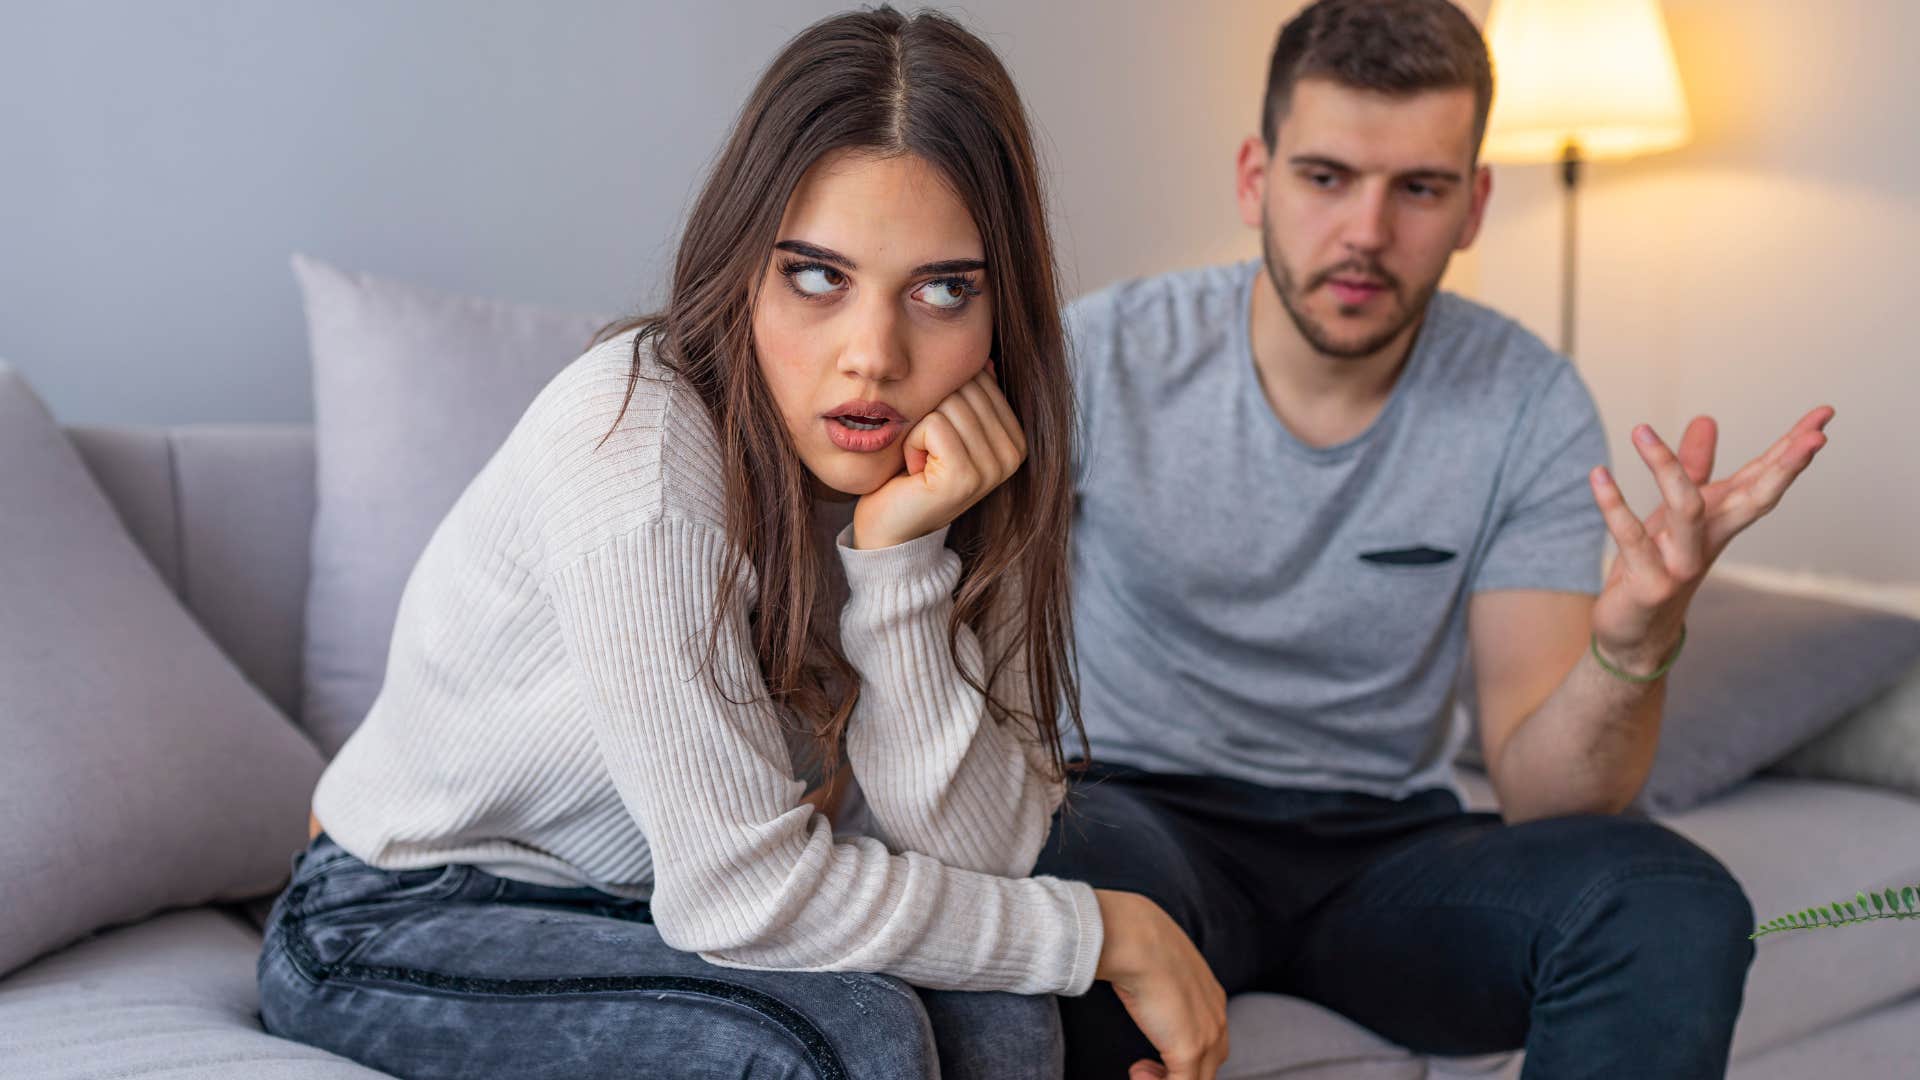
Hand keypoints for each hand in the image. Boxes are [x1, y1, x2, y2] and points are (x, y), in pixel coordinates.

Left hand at [851, 366, 1025, 549]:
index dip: (947, 399)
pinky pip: (933, 425)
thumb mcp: (948, 427)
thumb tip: (988, 359)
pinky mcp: (966, 477)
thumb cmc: (914, 471)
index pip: (980, 378)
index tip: (939, 440)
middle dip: (932, 412)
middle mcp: (1014, 454)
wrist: (891, 526)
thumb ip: (971, 396)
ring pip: (948, 403)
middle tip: (927, 451)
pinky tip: (915, 471)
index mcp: (1017, 438)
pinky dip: (912, 442)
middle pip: (965, 388)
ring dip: (919, 429)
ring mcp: (993, 468)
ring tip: (921, 461)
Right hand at [1093, 889, 1229, 1079]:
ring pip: (1199, 1078)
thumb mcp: (1154, 964)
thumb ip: (1156, 980)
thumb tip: (1137, 988)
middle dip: (1178, 1072)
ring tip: (1138, 1072)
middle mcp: (1216, 1017)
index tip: (1152, 1050)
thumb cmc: (1135, 942)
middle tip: (1142, 1067)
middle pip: (1210, 1064)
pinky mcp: (1190, 1049)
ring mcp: (1207, 1035)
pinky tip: (1135, 1072)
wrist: (1135, 939)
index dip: (1184, 1052)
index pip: (1211, 1039)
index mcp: (1211, 995)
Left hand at [1588, 406, 1833, 670]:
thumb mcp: (1675, 513)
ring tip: (1641, 430)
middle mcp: (1709, 542)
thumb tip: (1707, 419)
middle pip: (1755, 500)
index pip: (1763, 480)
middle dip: (1785, 468)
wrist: (1634, 633)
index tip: (1824, 414)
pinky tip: (1598, 475)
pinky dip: (1613, 506)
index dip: (1792, 450)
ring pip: (1687, 511)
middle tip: (1816, 436)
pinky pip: (1631, 539)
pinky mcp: (1650, 585)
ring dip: (1667, 469)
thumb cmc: (1657, 565)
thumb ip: (1693, 467)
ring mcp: (1682, 565)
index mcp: (1721, 522)